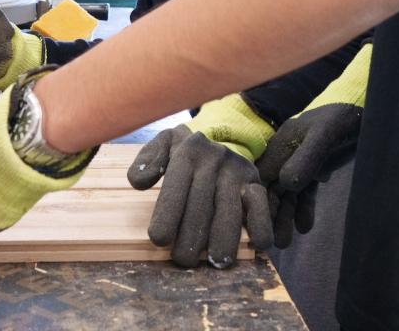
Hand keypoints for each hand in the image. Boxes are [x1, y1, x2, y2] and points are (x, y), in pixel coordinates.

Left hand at [127, 94, 275, 267]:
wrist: (224, 138)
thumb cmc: (186, 151)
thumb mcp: (163, 144)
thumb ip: (148, 160)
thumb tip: (138, 182)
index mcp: (188, 152)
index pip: (176, 186)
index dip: (167, 214)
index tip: (159, 240)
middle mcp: (215, 159)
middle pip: (201, 204)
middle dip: (191, 237)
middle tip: (183, 261)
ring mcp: (238, 172)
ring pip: (229, 210)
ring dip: (222, 239)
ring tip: (215, 261)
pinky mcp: (256, 183)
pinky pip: (261, 206)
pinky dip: (260, 226)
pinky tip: (256, 245)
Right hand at [255, 42, 369, 246]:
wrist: (365, 111)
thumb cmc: (342, 117)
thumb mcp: (324, 134)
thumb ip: (306, 157)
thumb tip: (287, 184)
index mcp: (280, 143)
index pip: (261, 176)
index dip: (257, 200)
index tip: (256, 224)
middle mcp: (285, 154)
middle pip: (273, 189)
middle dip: (272, 215)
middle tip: (273, 242)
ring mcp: (300, 163)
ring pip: (288, 194)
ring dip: (286, 216)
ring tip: (285, 242)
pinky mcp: (315, 170)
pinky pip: (305, 193)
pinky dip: (304, 209)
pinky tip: (304, 227)